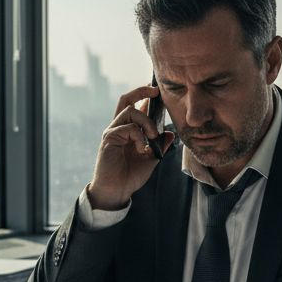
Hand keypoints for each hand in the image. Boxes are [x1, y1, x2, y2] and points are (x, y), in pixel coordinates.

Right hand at [87, 84, 175, 209]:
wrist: (117, 191)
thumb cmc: (130, 176)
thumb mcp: (151, 159)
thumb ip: (160, 146)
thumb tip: (171, 133)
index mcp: (128, 130)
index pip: (136, 106)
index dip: (146, 96)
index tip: (158, 91)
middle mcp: (119, 127)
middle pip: (126, 99)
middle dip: (141, 91)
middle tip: (156, 91)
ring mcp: (113, 131)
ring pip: (130, 111)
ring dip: (147, 121)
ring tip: (154, 136)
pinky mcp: (110, 138)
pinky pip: (129, 128)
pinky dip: (140, 136)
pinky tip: (142, 149)